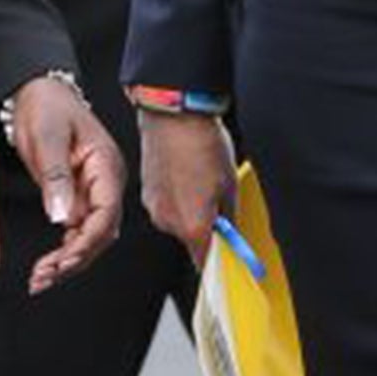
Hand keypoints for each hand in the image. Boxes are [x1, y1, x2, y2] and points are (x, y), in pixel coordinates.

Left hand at [6, 76, 124, 294]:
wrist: (37, 91)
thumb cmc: (45, 106)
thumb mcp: (46, 137)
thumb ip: (55, 177)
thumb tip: (62, 218)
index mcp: (106, 164)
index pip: (106, 212)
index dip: (87, 241)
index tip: (64, 260)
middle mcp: (105, 181)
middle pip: (101, 232)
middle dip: (75, 259)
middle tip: (44, 277)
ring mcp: (93, 191)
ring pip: (89, 237)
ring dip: (68, 261)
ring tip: (40, 279)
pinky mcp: (78, 197)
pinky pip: (77, 231)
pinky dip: (63, 251)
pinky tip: (46, 267)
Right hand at [138, 107, 235, 268]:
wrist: (173, 114)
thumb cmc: (201, 143)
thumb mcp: (229, 184)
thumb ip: (229, 218)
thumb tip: (231, 231)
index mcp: (192, 226)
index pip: (206, 262)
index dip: (219, 258)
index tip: (227, 253)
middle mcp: (168, 222)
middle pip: (191, 240)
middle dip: (205, 227)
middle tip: (218, 203)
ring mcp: (154, 206)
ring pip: (176, 220)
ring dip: (189, 209)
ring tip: (201, 180)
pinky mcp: (145, 190)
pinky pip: (164, 203)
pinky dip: (175, 195)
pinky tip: (186, 173)